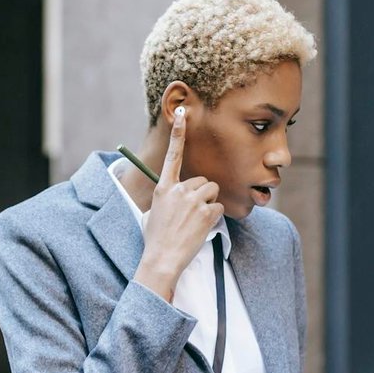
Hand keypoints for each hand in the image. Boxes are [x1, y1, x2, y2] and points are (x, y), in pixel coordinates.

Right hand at [133, 106, 223, 300]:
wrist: (162, 258)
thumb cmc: (156, 237)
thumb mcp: (155, 211)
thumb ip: (168, 196)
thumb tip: (177, 192)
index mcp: (163, 188)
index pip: (172, 155)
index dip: (178, 133)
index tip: (183, 114)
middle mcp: (178, 190)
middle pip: (202, 181)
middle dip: (202, 194)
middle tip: (192, 213)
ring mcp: (192, 201)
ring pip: (212, 192)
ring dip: (209, 204)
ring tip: (196, 220)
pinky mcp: (205, 212)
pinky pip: (218, 208)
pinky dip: (214, 217)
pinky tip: (201, 227)